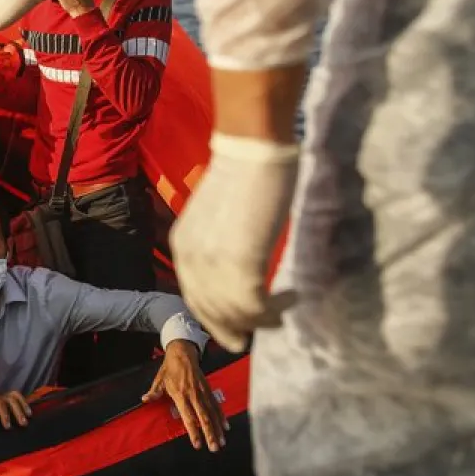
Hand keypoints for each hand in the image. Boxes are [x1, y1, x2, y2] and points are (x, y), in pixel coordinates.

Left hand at [0, 378, 31, 429]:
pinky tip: (25, 414)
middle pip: (12, 397)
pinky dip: (21, 404)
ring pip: (15, 396)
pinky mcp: (0, 400)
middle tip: (23, 423)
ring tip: (28, 417)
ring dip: (23, 405)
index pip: (0, 403)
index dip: (5, 414)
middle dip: (19, 409)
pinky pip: (14, 399)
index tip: (8, 427)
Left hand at [143, 340, 226, 451]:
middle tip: (214, 448)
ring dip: (217, 428)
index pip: (188, 417)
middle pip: (203, 417)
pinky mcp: (208, 389)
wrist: (183, 353)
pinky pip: (216, 404)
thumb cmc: (169, 369)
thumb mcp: (160, 380)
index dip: (193, 431)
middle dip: (210, 434)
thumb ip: (154, 392)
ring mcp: (202, 392)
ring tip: (222, 442)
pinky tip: (226, 427)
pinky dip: (221, 416)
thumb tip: (145, 399)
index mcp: (180, 395)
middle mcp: (193, 395)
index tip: (197, 444)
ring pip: (212, 413)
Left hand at [170, 133, 300, 351]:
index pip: (195, 296)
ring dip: (262, 319)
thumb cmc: (243, 172)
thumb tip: (238, 266)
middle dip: (238, 327)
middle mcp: (191, 259)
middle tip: (267, 325)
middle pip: (212, 312)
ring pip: (235, 315)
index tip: (239, 324)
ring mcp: (214, 265)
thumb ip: (219, 244)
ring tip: (283, 310)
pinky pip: (256, 308)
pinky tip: (292, 297)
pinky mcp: (241, 265)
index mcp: (182, 245)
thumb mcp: (218, 217)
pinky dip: (275, 310)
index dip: (218, 315)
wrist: (252, 148)